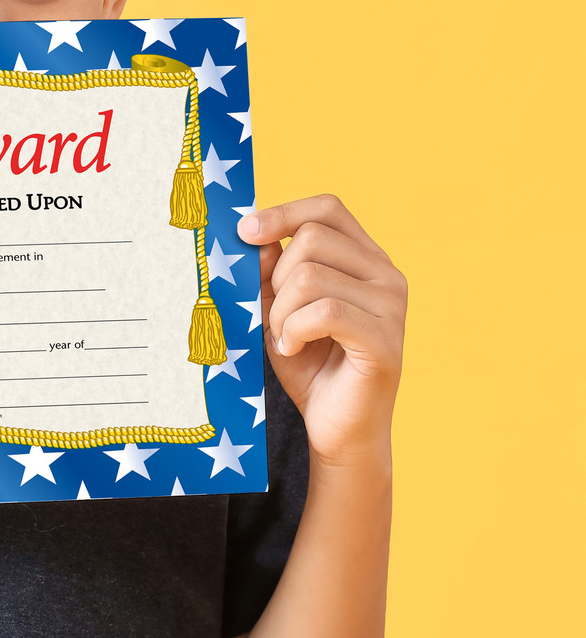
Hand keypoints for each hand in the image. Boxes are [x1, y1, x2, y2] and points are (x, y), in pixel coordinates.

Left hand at [238, 195, 405, 465]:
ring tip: (286, 339)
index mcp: (366, 259)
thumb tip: (252, 234)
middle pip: (311, 239)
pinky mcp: (385, 340)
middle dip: (276, 278)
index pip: (328, 209)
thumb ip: (269, 271)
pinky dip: (294, 331)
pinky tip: (293, 350)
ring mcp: (392, 306)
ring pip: (309, 276)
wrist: (336, 428)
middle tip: (276, 317)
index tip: (244, 232)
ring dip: (281, 312)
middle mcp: (387, 275)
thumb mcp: (278, 308)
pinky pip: (324, 312)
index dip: (283, 213)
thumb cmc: (308, 363)